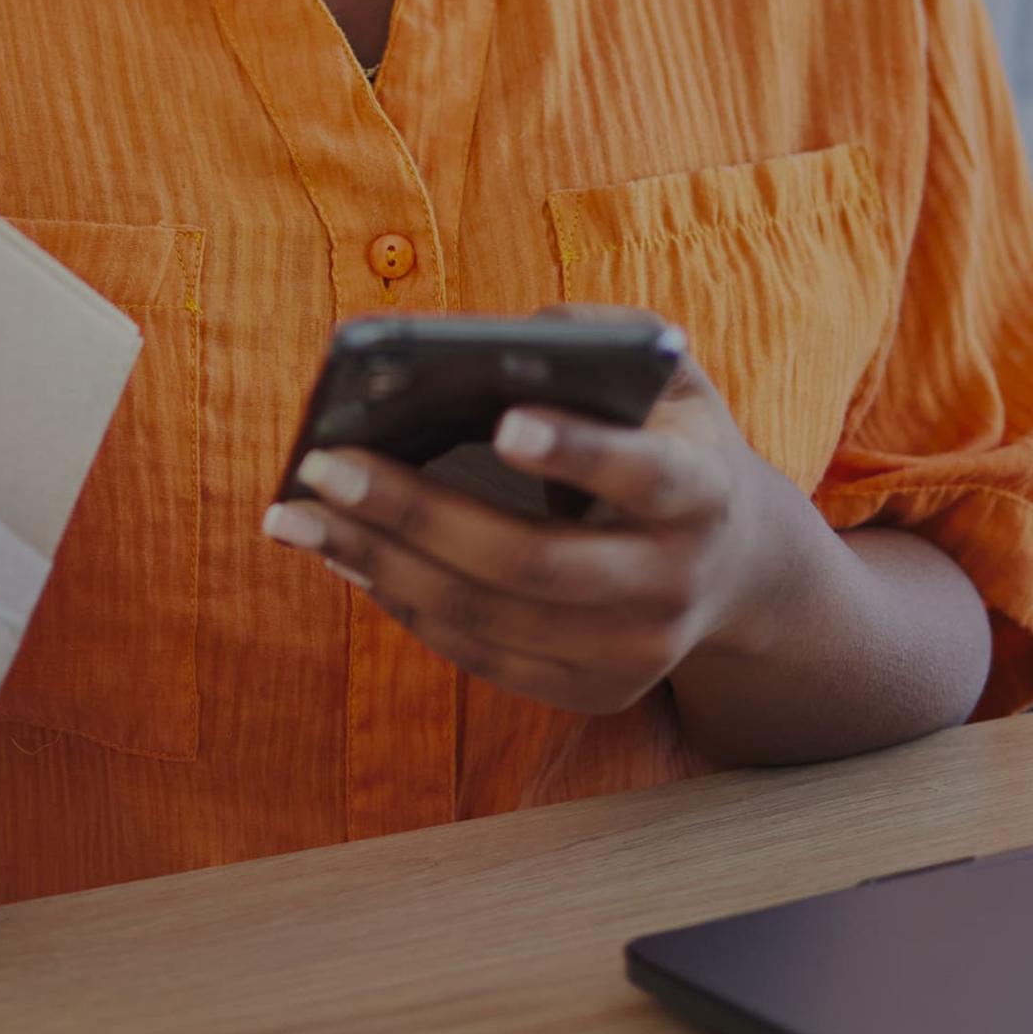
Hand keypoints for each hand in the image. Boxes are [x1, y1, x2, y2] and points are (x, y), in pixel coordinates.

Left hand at [254, 342, 832, 717]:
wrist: (734, 565)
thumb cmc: (667, 438)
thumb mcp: (665, 378)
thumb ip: (601, 341)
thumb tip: (500, 341)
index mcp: (700, 489)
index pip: (640, 473)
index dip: (574, 452)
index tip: (502, 422)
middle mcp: (674, 583)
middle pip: (532, 562)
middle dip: (415, 511)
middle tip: (324, 464)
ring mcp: (636, 651)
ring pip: (489, 617)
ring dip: (379, 565)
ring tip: (298, 515)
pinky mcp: (595, 691)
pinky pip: (481, 655)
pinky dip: (404, 604)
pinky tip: (345, 557)